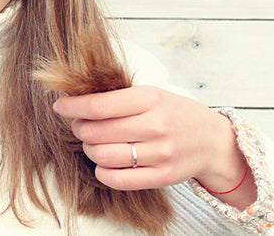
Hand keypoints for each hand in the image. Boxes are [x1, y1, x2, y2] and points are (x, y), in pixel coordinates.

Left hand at [52, 85, 253, 206]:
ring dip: (89, 149)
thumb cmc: (176, 114)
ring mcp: (159, 153)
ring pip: (103, 155)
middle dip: (79, 128)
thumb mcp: (152, 94)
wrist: (213, 141)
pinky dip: (102, 172)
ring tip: (93, 143)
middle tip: (80, 126)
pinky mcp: (161, 177)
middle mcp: (154, 126)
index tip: (60, 106)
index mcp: (149, 99)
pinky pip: (118, 179)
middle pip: (96, 131)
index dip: (72, 107)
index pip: (98, 106)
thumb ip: (119, 97)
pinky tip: (103, 164)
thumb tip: (77, 99)